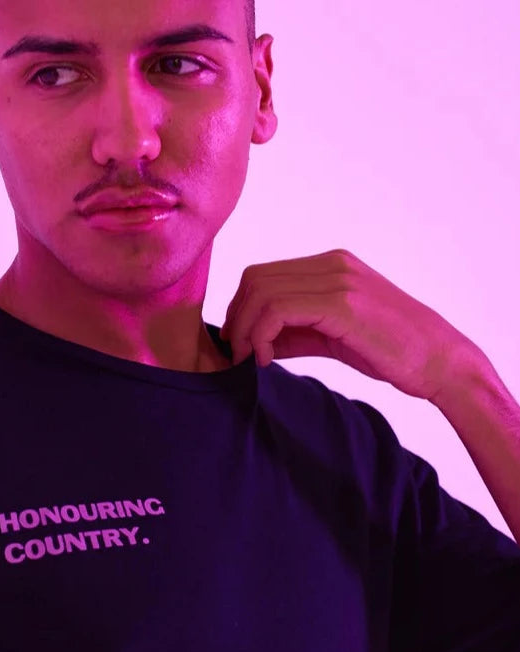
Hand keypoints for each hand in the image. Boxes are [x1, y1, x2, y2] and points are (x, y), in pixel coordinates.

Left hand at [219, 249, 481, 401]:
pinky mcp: (341, 304)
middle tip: (237, 354)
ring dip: (245, 330)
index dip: (241, 308)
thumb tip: (254, 343)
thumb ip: (295, 333)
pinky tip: (266, 359)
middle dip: (237, 318)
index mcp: (330, 266)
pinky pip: (279, 310)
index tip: (239, 343)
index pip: (263, 275)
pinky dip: (261, 335)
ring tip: (251, 360)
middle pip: (255, 278)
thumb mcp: (332, 337)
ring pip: (262, 292)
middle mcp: (332, 265)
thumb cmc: (391, 351)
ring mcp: (337, 280)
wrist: (440, 361)